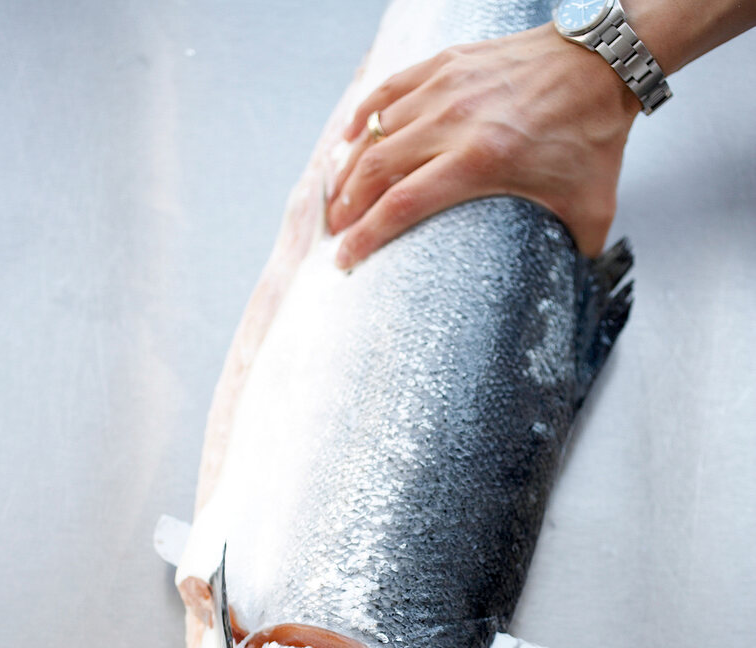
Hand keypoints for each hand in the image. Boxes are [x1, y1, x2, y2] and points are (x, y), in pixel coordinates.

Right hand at [327, 23, 639, 267]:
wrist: (600, 65)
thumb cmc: (594, 138)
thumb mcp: (590, 210)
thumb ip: (574, 257)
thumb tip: (565, 294)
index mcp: (482, 161)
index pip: (401, 204)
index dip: (365, 237)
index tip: (344, 259)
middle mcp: (454, 122)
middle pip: (376, 170)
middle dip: (347, 208)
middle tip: (337, 234)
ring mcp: (446, 88)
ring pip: (374, 131)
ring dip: (349, 169)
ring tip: (339, 199)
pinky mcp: (445, 64)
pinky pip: (387, 91)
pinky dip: (362, 118)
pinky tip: (348, 140)